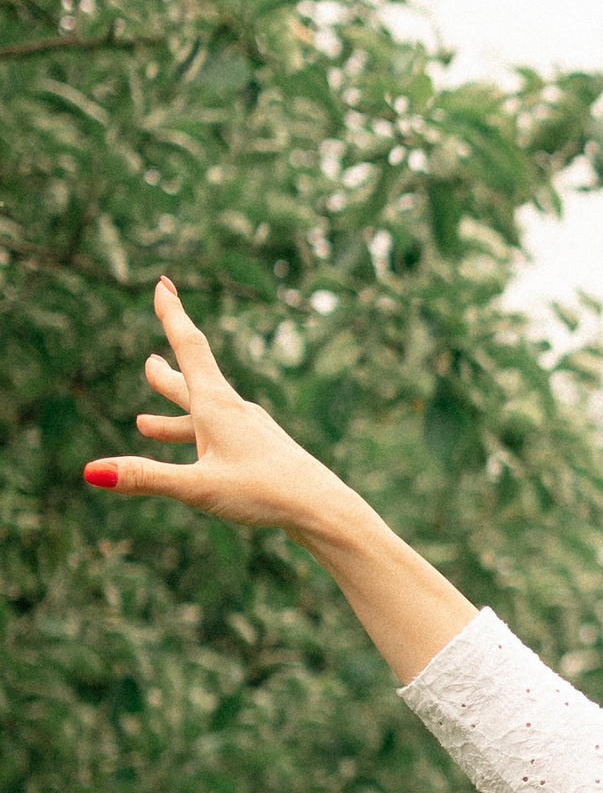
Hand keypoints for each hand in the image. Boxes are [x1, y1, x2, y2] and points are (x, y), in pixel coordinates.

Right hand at [84, 280, 475, 682]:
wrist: (322, 508)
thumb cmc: (264, 493)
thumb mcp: (197, 488)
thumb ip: (145, 477)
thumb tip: (90, 471)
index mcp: (217, 406)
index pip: (190, 348)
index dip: (173, 315)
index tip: (164, 283)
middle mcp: (234, 410)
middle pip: (193, 375)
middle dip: (168, 361)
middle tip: (154, 341)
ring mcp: (249, 430)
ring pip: (202, 411)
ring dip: (174, 408)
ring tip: (144, 419)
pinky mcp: (260, 451)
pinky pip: (218, 436)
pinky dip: (194, 437)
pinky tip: (192, 451)